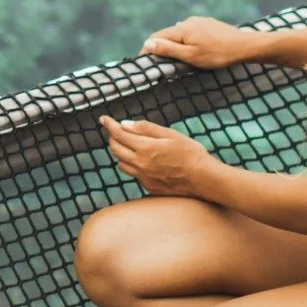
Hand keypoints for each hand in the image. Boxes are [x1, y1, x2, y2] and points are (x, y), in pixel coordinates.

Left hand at [100, 116, 218, 197]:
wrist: (203, 179)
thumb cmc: (191, 153)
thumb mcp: (170, 134)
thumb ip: (146, 129)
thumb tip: (125, 125)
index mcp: (145, 148)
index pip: (119, 134)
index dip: (110, 125)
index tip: (104, 119)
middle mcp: (140, 164)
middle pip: (115, 149)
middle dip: (113, 137)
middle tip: (116, 130)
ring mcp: (143, 177)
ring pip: (121, 163)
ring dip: (119, 152)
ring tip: (125, 144)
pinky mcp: (149, 187)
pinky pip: (132, 173)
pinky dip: (130, 164)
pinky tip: (139, 160)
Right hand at [141, 16, 249, 67]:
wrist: (244, 46)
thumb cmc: (217, 54)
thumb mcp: (191, 56)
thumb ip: (169, 49)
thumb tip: (148, 43)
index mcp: (182, 29)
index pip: (157, 37)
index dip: (149, 49)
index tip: (145, 62)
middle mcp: (189, 21)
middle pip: (168, 34)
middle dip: (163, 47)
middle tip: (162, 64)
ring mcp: (200, 21)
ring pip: (181, 33)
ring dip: (176, 44)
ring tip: (180, 59)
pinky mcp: (209, 24)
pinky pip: (192, 32)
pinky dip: (188, 41)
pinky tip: (196, 50)